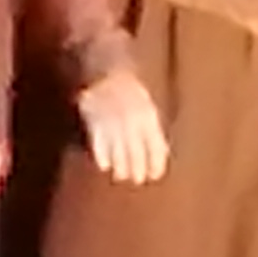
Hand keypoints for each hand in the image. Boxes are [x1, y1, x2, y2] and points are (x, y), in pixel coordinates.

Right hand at [77, 69, 170, 184]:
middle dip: (138, 171)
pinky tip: (106, 165)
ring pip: (118, 156)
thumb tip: (161, 155)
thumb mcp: (148, 108)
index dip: (156, 164)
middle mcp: (132, 123)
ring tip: (122, 174)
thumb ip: (153, 131)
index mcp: (148, 118)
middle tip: (137, 179)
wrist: (107, 76)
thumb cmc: (131, 94)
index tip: (155, 175)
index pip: (155, 148)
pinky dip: (103, 159)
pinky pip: (100, 148)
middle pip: (136, 155)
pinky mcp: (96, 125)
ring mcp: (113, 125)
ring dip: (121, 169)